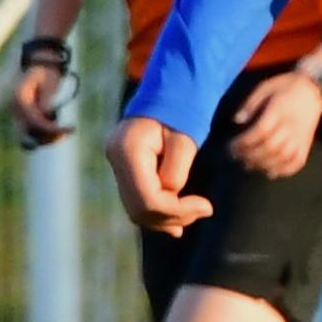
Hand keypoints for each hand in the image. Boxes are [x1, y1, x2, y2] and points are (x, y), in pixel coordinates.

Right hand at [7, 55, 73, 150]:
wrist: (41, 64)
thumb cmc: (46, 70)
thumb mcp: (48, 80)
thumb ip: (46, 97)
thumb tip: (45, 114)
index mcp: (20, 99)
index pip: (33, 121)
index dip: (49, 129)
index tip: (66, 129)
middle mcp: (17, 109)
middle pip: (29, 133)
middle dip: (48, 137)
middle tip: (68, 132)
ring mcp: (21, 115)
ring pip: (32, 135)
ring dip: (49, 137)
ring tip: (68, 131)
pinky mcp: (28, 117)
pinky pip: (36, 131)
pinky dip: (48, 134)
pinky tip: (62, 130)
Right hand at [113, 115, 214, 234]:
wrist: (163, 98)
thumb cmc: (177, 114)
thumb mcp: (184, 139)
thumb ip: (177, 170)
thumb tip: (171, 194)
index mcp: (127, 149)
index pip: (148, 198)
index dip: (176, 210)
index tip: (205, 206)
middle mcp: (115, 159)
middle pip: (140, 208)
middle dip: (173, 217)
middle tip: (203, 211)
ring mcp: (115, 167)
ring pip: (136, 210)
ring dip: (166, 219)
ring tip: (194, 215)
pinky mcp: (123, 172)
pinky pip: (137, 202)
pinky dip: (158, 213)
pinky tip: (177, 222)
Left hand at [222, 59, 321, 180]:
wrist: (314, 88)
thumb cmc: (286, 86)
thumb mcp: (265, 87)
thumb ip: (250, 104)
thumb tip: (236, 120)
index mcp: (279, 110)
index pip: (260, 131)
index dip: (244, 141)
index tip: (232, 145)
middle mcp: (290, 126)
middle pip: (270, 146)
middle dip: (250, 155)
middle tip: (237, 157)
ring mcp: (300, 137)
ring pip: (282, 157)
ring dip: (264, 164)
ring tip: (250, 164)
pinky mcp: (307, 144)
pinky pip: (297, 162)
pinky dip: (284, 171)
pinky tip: (271, 172)